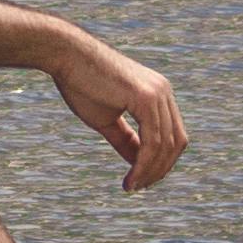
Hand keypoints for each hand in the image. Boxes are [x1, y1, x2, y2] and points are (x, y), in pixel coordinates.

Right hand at [48, 33, 186, 189]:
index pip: (172, 135)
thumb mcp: (107, 120)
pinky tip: (131, 178)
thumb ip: (126, 141)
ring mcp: (158, 93)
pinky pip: (153, 141)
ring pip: (166, 145)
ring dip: (151, 172)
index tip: (141, 179)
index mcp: (158, 93)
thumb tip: (138, 165)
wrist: (66, 55)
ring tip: (132, 186)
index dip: (161, 161)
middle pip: (176, 142)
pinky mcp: (146, 97)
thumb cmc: (82, 84)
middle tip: (139, 187)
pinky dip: (144, 164)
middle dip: (160, 169)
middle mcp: (163, 91)